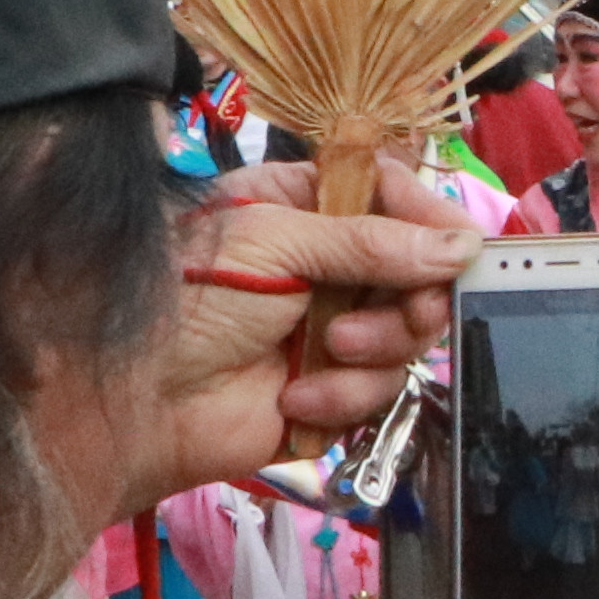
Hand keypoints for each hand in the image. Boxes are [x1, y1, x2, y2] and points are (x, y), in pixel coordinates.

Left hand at [122, 169, 477, 515]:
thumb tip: (463, 244)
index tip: (455, 243)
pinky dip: (344, 398)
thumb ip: (371, 243)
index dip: (430, 219)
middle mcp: (324, 265)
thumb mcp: (276, 243)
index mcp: (303, 207)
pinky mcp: (331, 392)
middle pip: (418, 272)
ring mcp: (330, 330)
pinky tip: (293, 399)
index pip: (392, 197)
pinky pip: (381, 393)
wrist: (134, 401)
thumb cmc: (187, 299)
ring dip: (373, 350)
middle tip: (391, 314)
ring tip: (324, 354)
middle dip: (408, 299)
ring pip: (409, 337)